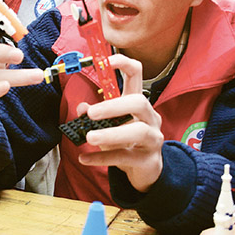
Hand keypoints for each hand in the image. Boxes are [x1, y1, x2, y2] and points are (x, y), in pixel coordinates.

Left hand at [76, 55, 162, 191]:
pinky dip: (102, 157)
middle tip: (91, 113)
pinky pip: (125, 157)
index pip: (136, 74)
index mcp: (138, 104)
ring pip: (137, 131)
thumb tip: (81, 107)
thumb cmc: (128, 143)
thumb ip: (96, 115)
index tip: (104, 62)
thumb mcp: (110, 127)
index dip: (122, 63)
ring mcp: (152, 139)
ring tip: (90, 137)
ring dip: (111, 134)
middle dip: (114, 106)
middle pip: (139, 102)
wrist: (146, 172)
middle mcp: (150, 118)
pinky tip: (85, 158)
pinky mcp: (148, 160)